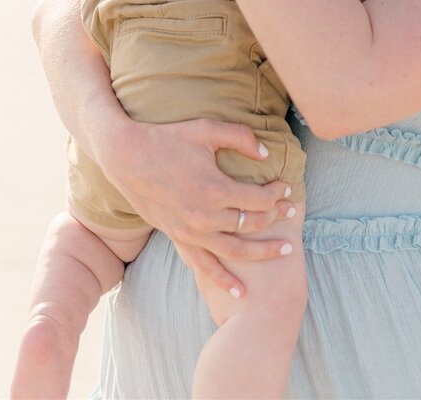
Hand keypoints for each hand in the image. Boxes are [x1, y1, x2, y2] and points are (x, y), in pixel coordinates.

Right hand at [103, 116, 296, 296]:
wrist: (127, 157)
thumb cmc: (169, 138)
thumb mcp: (207, 129)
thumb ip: (241, 138)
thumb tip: (266, 154)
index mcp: (215, 189)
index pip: (259, 199)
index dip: (277, 194)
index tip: (287, 187)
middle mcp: (205, 216)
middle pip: (252, 223)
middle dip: (276, 218)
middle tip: (293, 213)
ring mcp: (191, 231)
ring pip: (235, 250)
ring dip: (262, 252)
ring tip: (284, 250)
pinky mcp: (177, 237)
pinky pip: (203, 265)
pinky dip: (222, 279)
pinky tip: (240, 291)